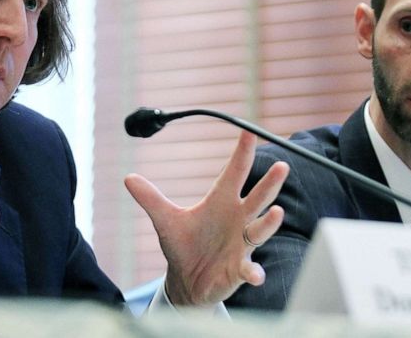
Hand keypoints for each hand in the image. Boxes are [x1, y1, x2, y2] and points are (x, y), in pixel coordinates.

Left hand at [125, 130, 288, 306]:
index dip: (242, 153)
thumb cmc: (183, 244)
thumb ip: (151, 199)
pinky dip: (253, 271)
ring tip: (277, 212)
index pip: (234, 172)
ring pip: (260, 229)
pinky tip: (255, 274)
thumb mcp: (166, 220)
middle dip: (269, 183)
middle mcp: (237, 219)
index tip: (250, 131)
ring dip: (269, 222)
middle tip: (281, 166)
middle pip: (257, 197)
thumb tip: (128, 178)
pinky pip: (249, 269)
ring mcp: (241, 244)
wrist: (188, 280)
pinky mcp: (239, 269)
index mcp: (221, 201)